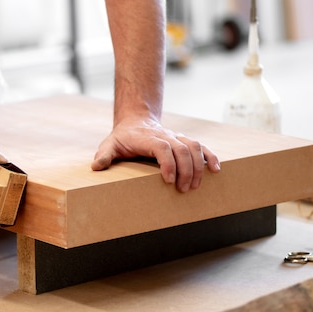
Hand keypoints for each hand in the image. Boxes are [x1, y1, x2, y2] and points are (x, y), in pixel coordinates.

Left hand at [91, 115, 220, 191]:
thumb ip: (104, 156)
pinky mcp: (184, 141)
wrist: (136, 121)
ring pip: (194, 147)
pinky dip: (210, 157)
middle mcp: (165, 135)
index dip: (168, 163)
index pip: (162, 147)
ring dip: (198, 167)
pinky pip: (201, 147)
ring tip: (195, 186)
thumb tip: (96, 167)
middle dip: (185, 170)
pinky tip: (216, 170)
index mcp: (147, 138)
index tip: (168, 180)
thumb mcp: (109, 145)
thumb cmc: (122, 137)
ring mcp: (176, 137)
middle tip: (182, 190)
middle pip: (182, 149)